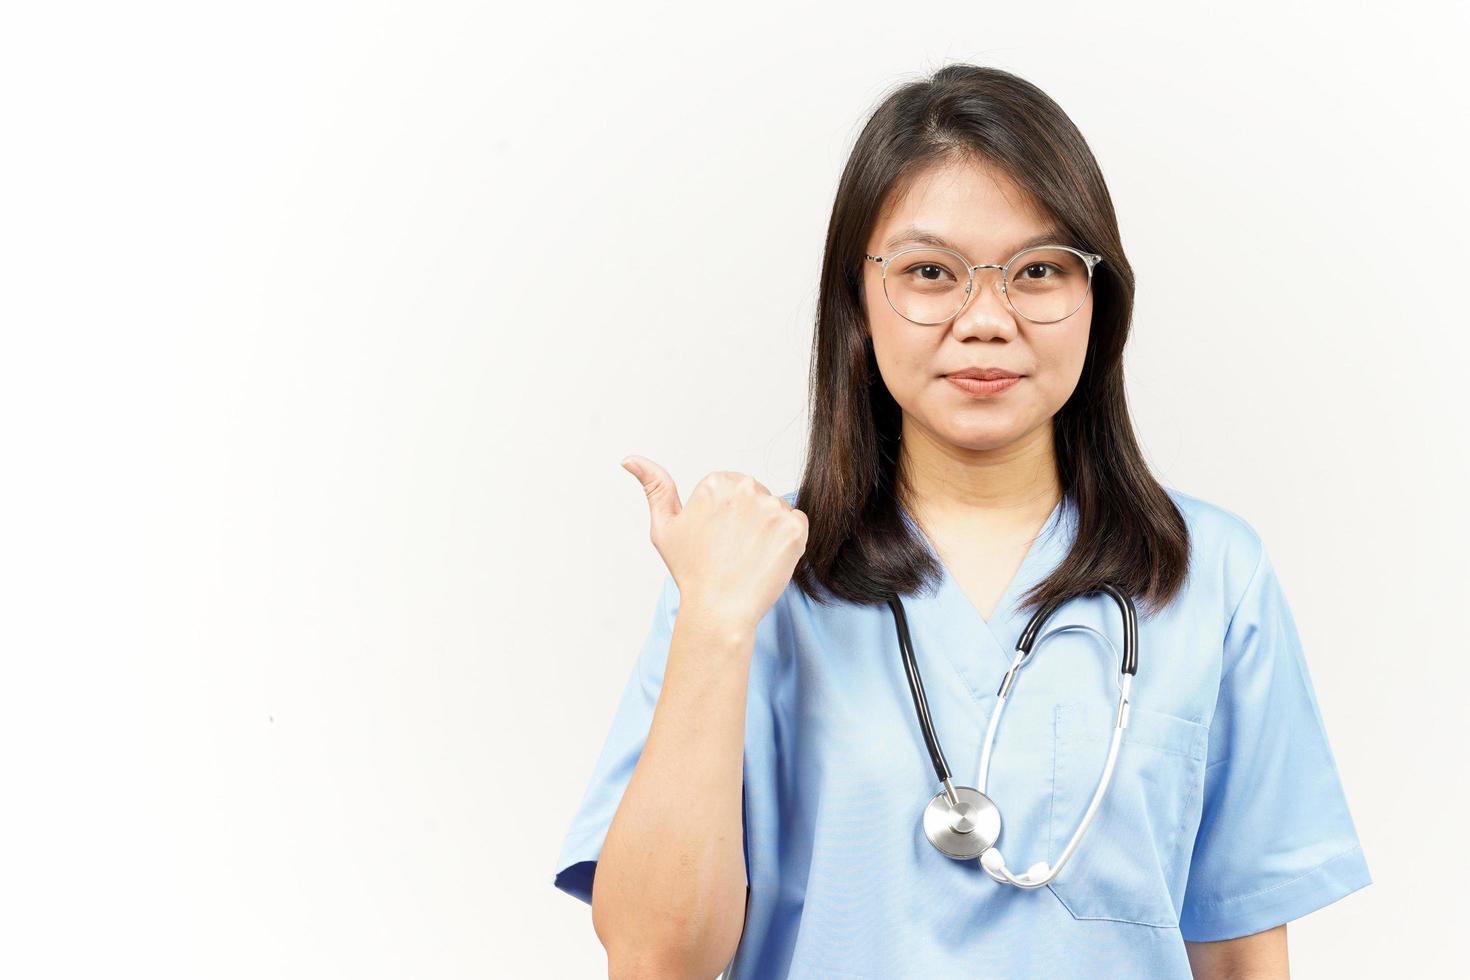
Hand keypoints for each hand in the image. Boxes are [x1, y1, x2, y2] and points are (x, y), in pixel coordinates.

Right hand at [621, 456, 807, 632]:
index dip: (724, 517)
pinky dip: (787, 542)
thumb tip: (629, 458)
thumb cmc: (691, 571)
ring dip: (768, 531)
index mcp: (716, 482)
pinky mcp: (794, 528)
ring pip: (776, 512)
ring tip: (748, 557)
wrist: (719, 611)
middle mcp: (746, 487)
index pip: (732, 490)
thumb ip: (654, 486)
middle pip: (756, 497)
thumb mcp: (664, 526)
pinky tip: (767, 559)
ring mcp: (772, 508)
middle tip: (732, 551)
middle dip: (748, 520)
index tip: (715, 539)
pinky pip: (797, 526)